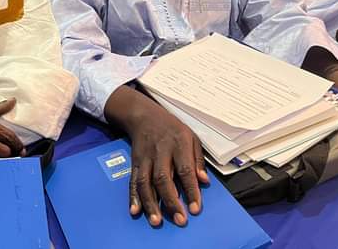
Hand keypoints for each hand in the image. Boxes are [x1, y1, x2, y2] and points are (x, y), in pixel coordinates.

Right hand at [129, 103, 208, 226]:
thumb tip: (204, 182)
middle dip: (171, 201)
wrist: (144, 115)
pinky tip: (135, 211)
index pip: (185, 169)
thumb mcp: (192, 137)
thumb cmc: (172, 128)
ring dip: (151, 203)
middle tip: (180, 220)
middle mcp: (160, 151)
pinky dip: (133, 197)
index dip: (191, 190)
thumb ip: (198, 160)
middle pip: (163, 178)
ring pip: (146, 182)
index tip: (195, 208)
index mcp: (179, 143)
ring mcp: (146, 157)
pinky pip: (133, 181)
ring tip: (157, 221)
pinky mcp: (135, 163)